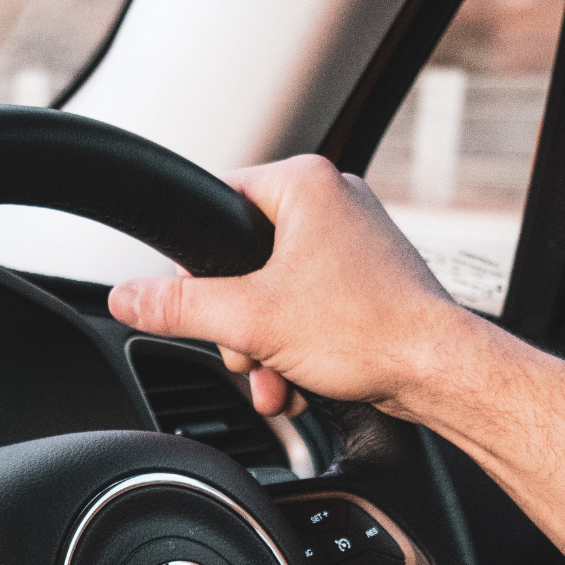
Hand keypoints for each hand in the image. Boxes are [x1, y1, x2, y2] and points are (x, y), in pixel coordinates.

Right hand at [108, 154, 474, 417]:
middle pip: (243, 261)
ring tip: (279, 377)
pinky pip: (308, 309)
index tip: (200, 303)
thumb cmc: (369, 330)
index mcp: (305, 183)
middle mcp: (333, 201)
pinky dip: (296, 348)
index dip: (197, 264)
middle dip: (239, 324)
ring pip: (274, 293)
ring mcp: (353, 242)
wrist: (438, 371)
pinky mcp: (366, 281)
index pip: (216, 204)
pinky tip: (300, 381)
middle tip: (250, 351)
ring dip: (264, 346)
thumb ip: (179, 308)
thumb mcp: (250, 321)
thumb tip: (126, 297)